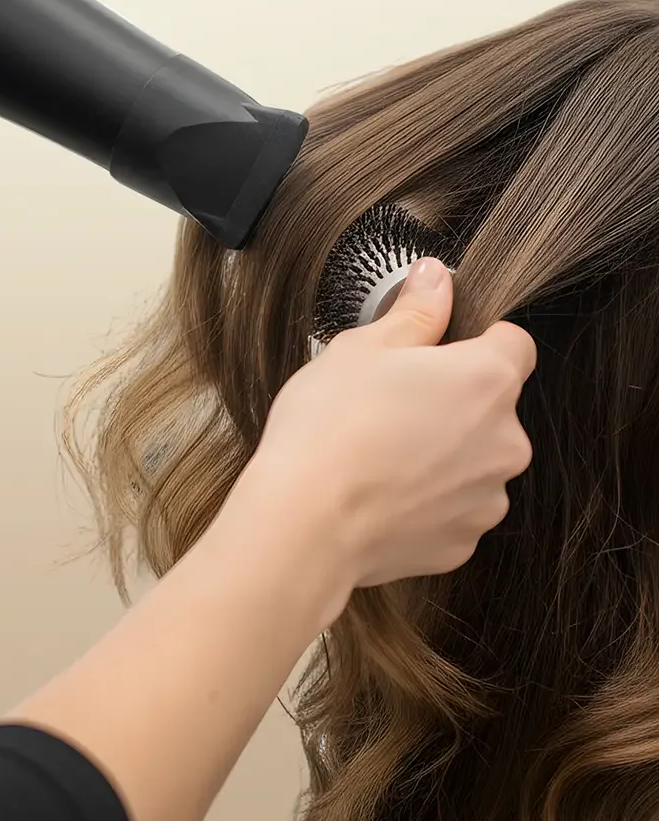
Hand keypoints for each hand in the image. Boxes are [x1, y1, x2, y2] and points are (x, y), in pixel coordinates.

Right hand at [233, 258, 535, 593]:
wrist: (305, 523)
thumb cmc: (330, 426)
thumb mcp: (363, 348)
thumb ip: (415, 312)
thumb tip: (436, 279)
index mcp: (486, 381)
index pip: (515, 343)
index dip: (477, 340)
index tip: (437, 349)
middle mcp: (505, 442)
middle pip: (492, 406)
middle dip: (452, 400)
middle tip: (390, 401)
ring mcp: (487, 498)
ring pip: (474, 459)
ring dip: (443, 451)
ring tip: (380, 452)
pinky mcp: (463, 542)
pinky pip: (454, 507)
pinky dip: (427, 499)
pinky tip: (380, 491)